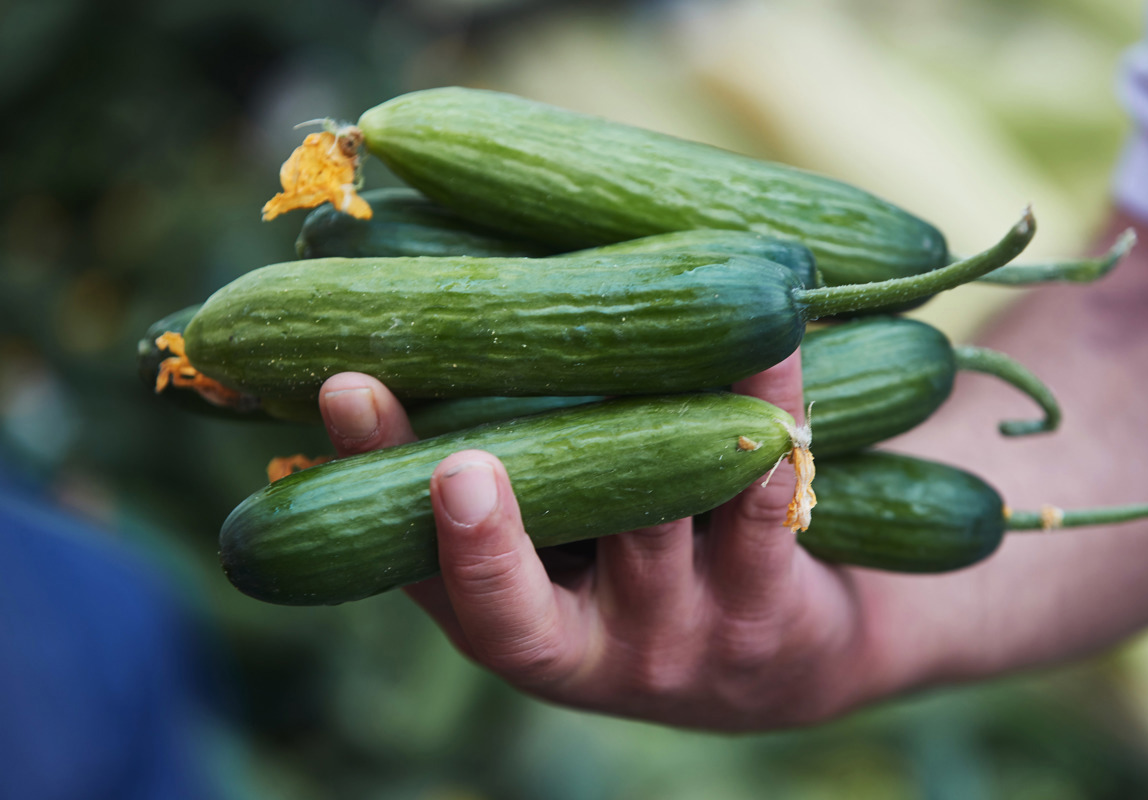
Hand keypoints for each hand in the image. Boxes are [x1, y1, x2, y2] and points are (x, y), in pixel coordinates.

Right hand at [316, 356, 897, 730]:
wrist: (782, 660)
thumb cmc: (642, 565)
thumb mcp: (562, 547)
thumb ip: (502, 458)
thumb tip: (410, 301)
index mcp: (512, 622)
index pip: (420, 570)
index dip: (376, 483)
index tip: (348, 392)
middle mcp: (585, 646)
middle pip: (521, 599)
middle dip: (487, 533)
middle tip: (455, 463)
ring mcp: (679, 636)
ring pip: (648, 534)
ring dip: (645, 441)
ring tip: (643, 337)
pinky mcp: (770, 613)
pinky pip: (765, 516)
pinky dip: (765, 422)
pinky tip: (764, 347)